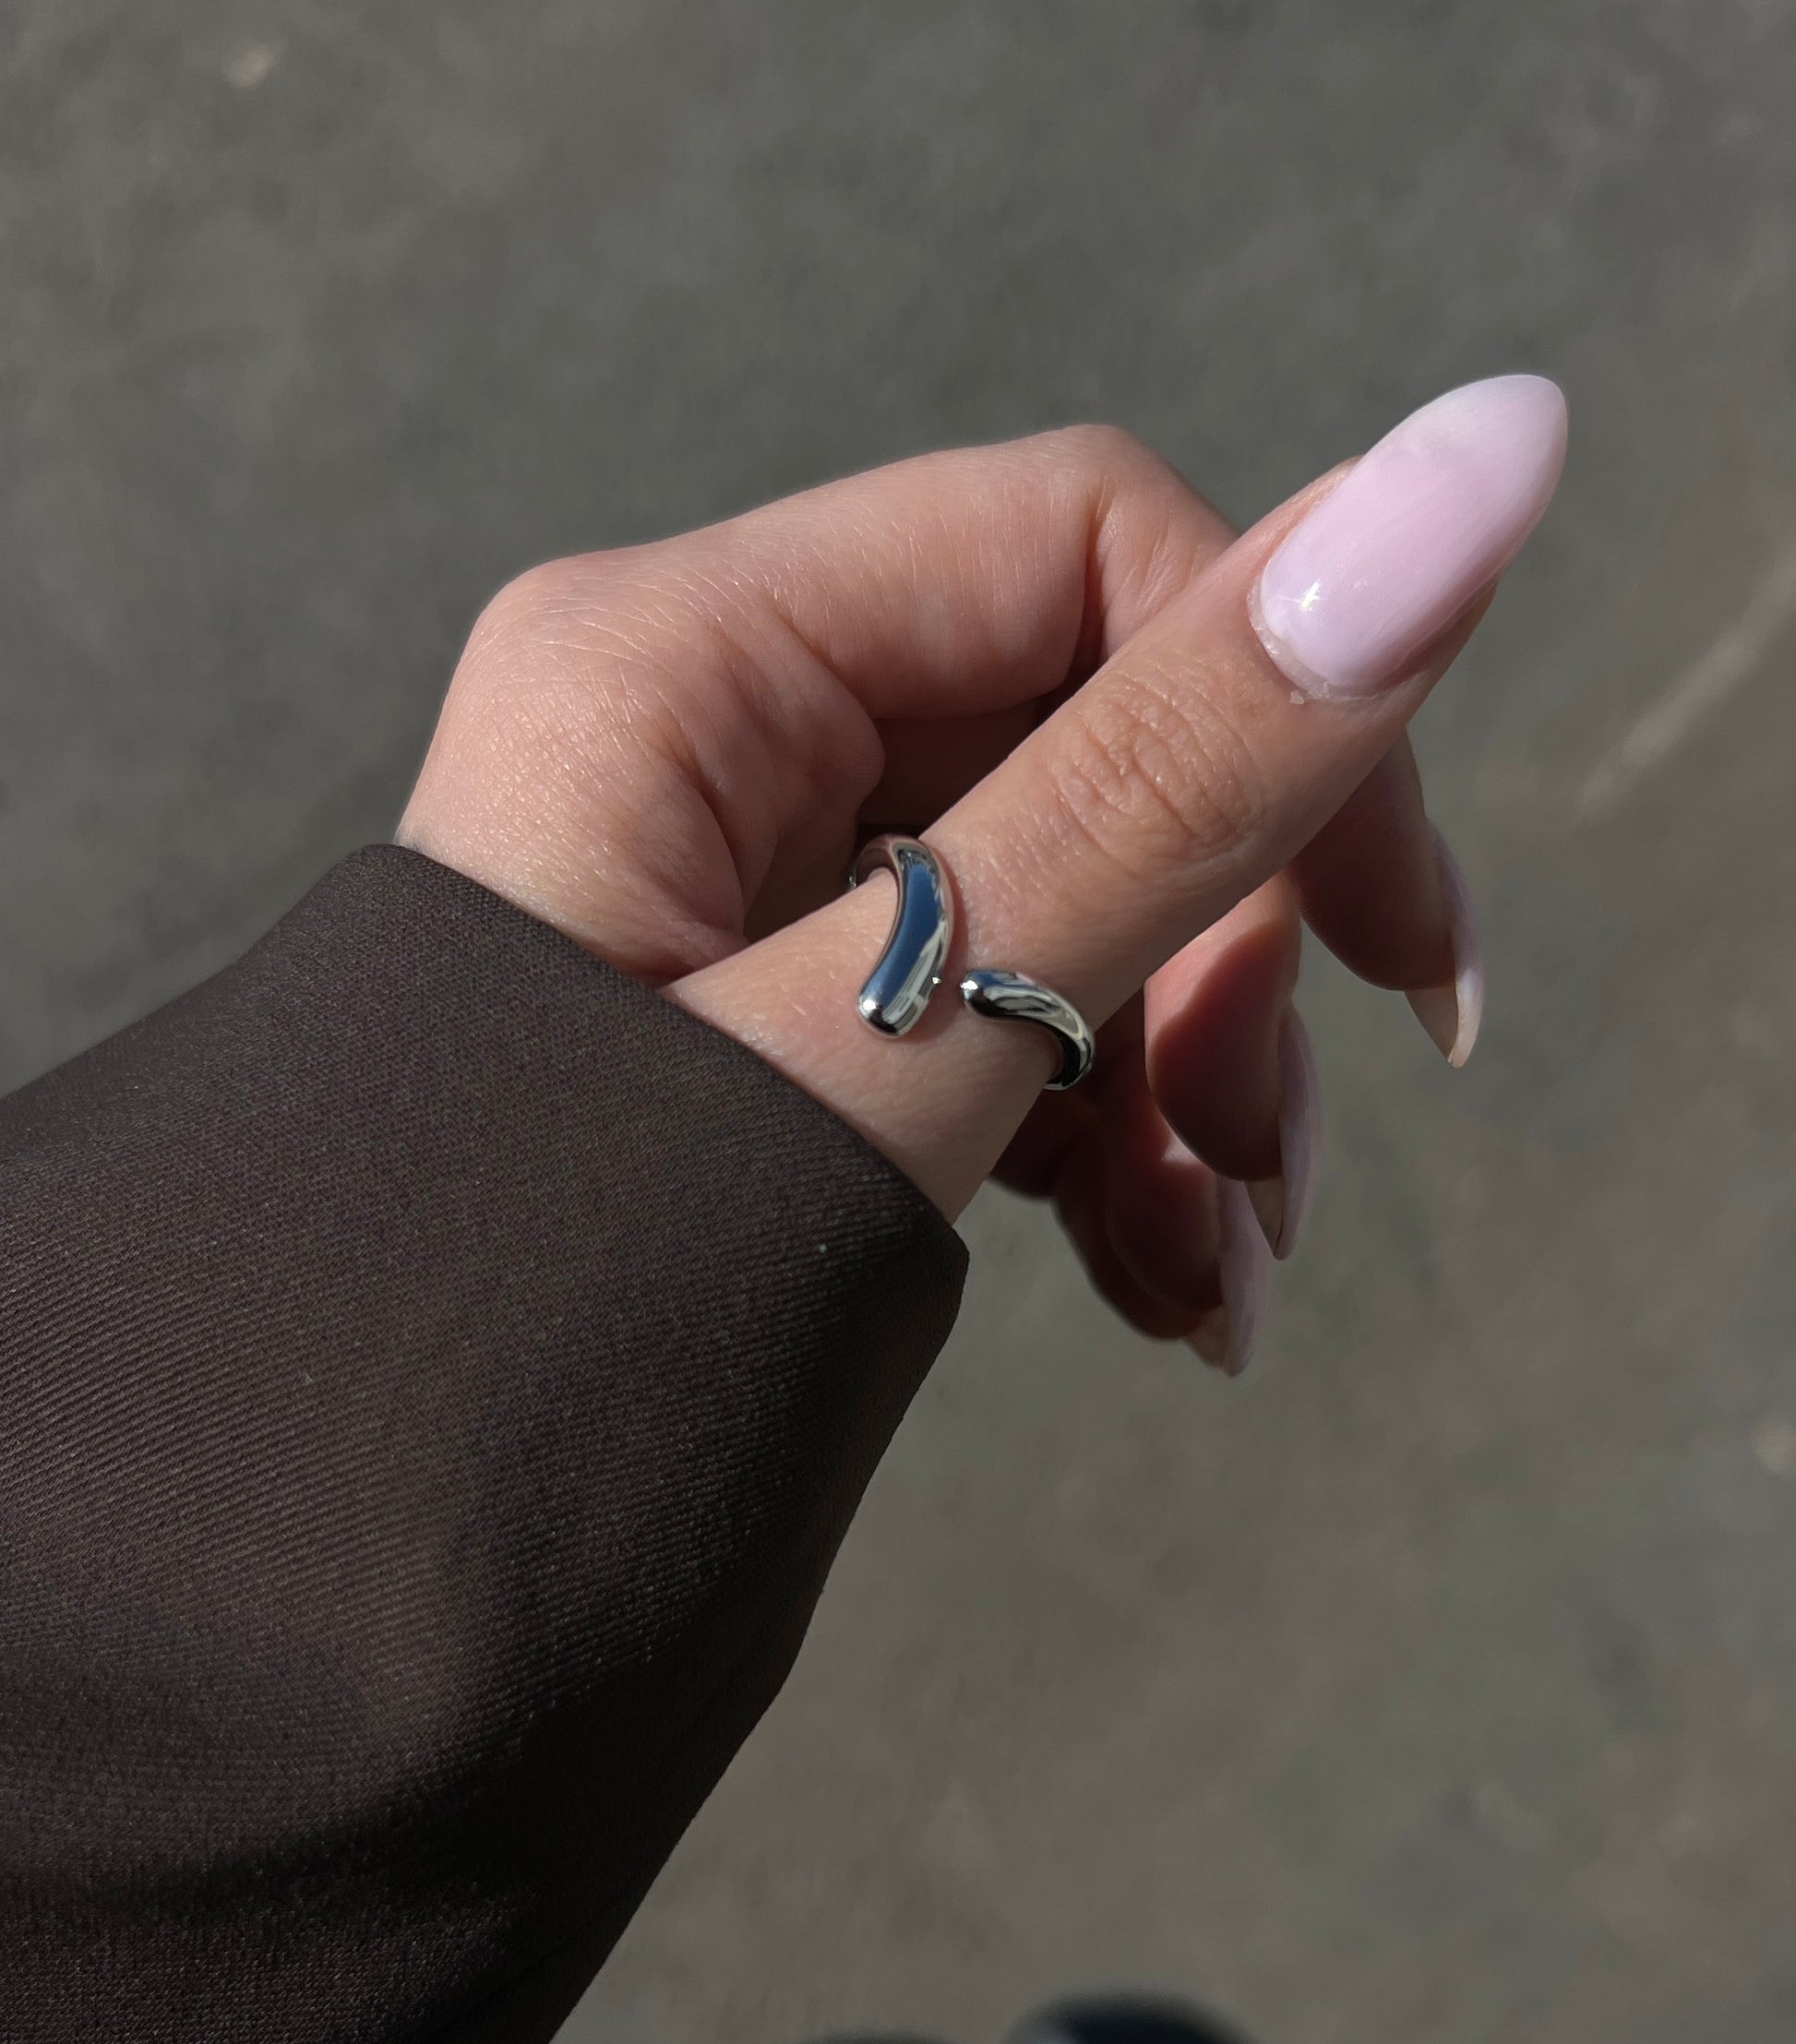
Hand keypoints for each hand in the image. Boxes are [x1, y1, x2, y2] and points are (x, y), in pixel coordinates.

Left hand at [399, 379, 1564, 1369]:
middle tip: (1273, 1174)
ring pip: (1069, 897)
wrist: (355, 1593)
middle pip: (1094, 734)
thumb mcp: (911, 1034)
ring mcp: (727, 891)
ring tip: (1216, 1287)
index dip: (1287, 718)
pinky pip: (994, 1021)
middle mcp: (700, 737)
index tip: (1395, 966)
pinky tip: (1163, 1299)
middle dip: (1234, 957)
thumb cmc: (565, 1312)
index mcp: (682, 666)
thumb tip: (1491, 450)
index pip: (1089, 549)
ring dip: (1192, 1085)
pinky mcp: (763, 1029)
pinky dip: (1106, 1148)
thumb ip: (1182, 775)